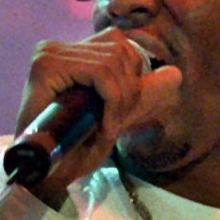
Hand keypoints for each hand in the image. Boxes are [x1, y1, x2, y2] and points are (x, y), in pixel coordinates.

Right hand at [14, 29, 179, 205]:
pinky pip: (100, 72)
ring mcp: (48, 54)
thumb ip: (142, 94)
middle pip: (119, 49)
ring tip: (107, 127)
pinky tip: (104, 126)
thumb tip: (175, 74)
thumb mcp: (117, 116)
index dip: (131, 79)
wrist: (44, 175)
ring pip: (113, 60)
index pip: (118, 44)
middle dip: (128, 90)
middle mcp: (56, 47)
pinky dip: (112, 101)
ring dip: (121, 100)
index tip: (120, 116)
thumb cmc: (75, 149)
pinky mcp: (46, 66)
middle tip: (115, 124)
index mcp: (70, 54)